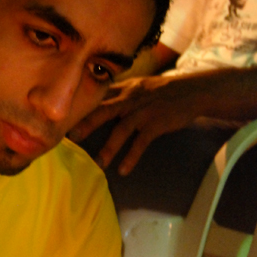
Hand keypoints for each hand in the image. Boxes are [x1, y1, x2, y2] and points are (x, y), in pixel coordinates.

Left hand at [69, 75, 204, 174]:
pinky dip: (132, 157)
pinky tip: (123, 170)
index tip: (62, 118)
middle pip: (103, 110)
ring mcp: (144, 110)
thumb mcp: (137, 87)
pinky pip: (142, 142)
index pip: (97, 96)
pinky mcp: (157, 122)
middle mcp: (130, 97)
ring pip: (122, 129)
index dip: (80, 107)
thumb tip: (94, 105)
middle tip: (70, 138)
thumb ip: (116, 95)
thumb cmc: (162, 92)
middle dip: (86, 124)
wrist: (194, 91)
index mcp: (123, 89)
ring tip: (98, 164)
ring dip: (109, 148)